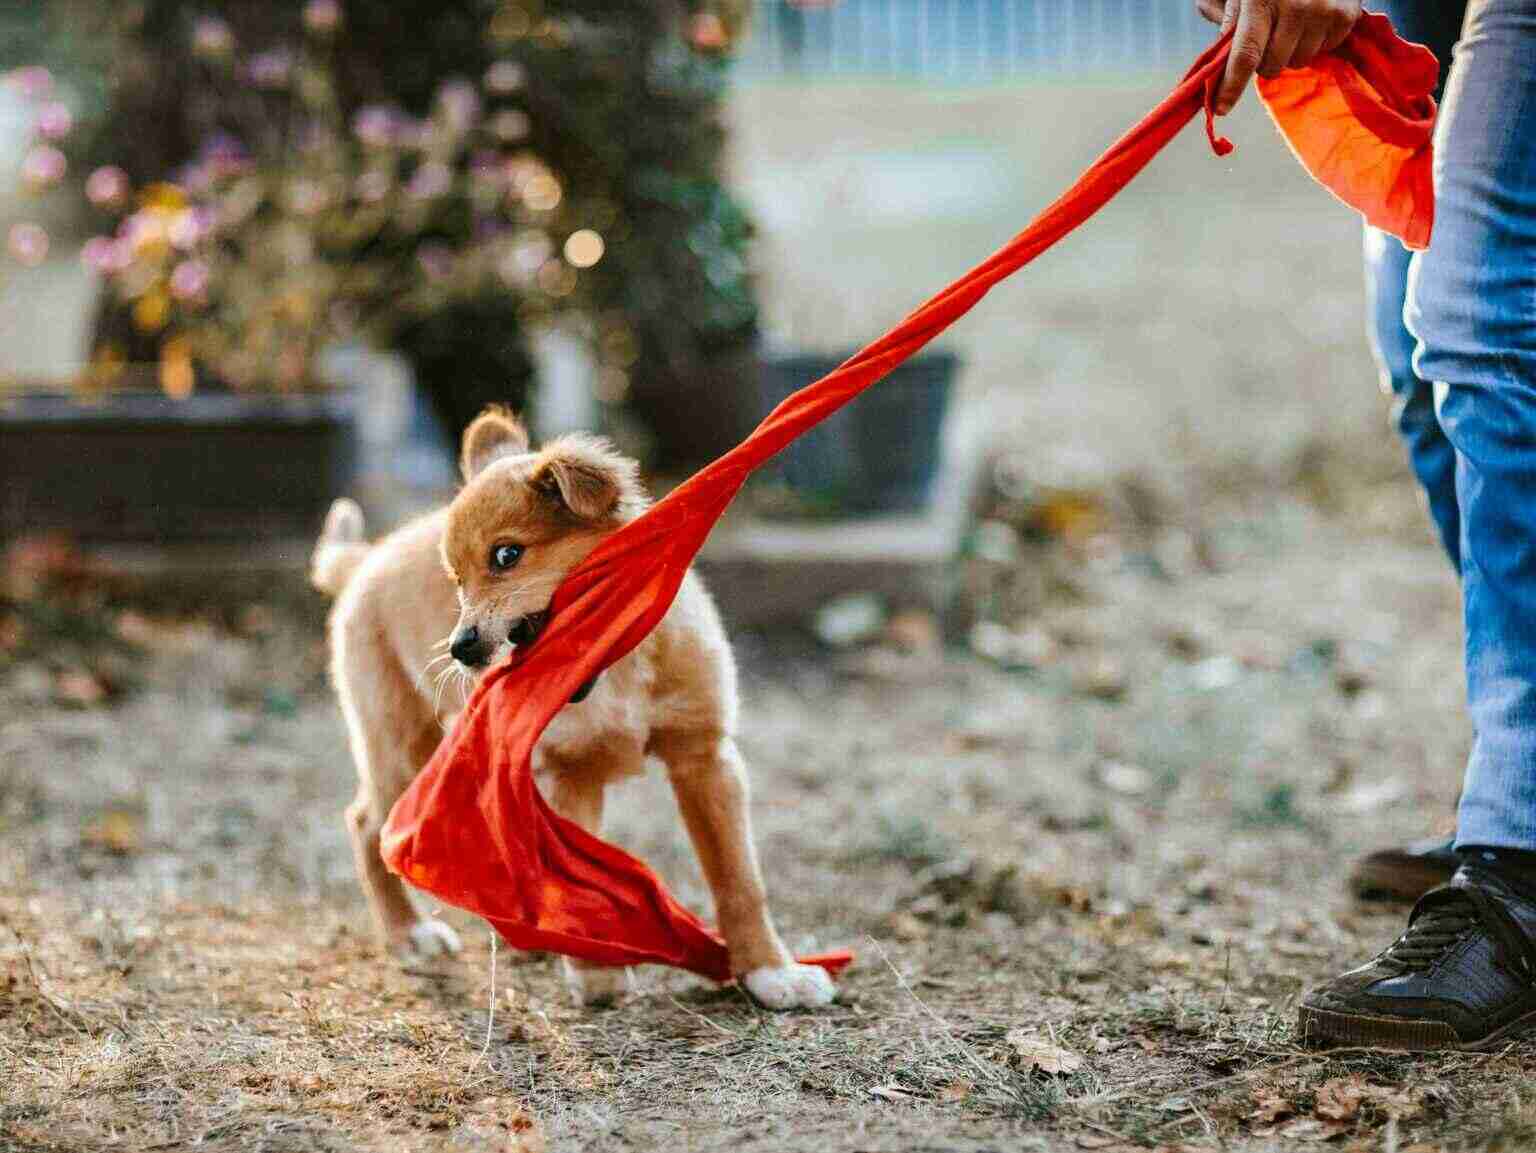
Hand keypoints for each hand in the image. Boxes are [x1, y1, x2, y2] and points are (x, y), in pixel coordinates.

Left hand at [1197, 0, 1359, 113]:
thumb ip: (1222, 15)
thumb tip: (1219, 56)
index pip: (1244, 55)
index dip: (1231, 86)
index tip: (1220, 109)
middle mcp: (1295, 6)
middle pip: (1271, 66)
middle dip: (1263, 59)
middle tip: (1266, 34)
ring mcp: (1323, 11)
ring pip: (1297, 62)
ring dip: (1290, 51)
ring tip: (1291, 22)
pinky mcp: (1346, 16)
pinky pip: (1323, 51)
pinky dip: (1314, 41)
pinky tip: (1312, 18)